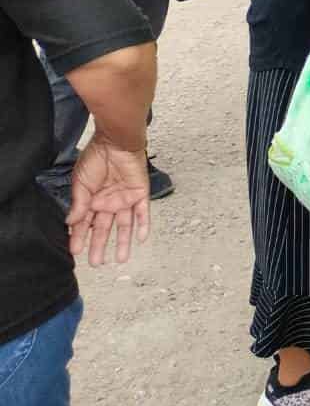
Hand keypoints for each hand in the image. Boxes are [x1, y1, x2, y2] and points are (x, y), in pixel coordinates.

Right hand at [65, 135, 150, 266]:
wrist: (116, 142)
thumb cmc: (96, 158)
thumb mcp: (81, 183)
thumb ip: (78, 204)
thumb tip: (70, 224)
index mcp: (91, 200)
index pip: (84, 224)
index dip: (79, 238)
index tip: (75, 252)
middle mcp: (108, 202)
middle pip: (104, 229)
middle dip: (99, 246)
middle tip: (96, 263)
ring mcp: (125, 199)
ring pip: (125, 225)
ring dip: (123, 242)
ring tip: (120, 259)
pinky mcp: (140, 194)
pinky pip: (143, 213)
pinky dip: (143, 226)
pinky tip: (140, 240)